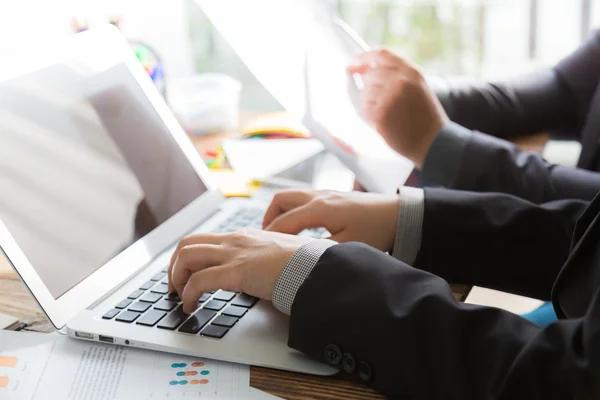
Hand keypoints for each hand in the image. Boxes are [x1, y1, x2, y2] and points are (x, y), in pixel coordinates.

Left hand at [167, 229, 312, 313]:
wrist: (317, 267)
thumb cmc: (305, 265)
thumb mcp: (277, 258)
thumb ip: (262, 262)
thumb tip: (257, 278)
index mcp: (245, 236)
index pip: (206, 239)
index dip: (190, 257)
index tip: (187, 274)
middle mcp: (235, 239)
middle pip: (188, 243)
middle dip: (175, 265)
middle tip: (176, 286)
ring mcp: (235, 253)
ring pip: (186, 255)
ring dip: (177, 277)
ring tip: (181, 296)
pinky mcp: (236, 271)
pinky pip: (198, 281)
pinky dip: (188, 295)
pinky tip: (192, 307)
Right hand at [263, 190, 398, 251]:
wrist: (398, 214)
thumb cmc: (376, 231)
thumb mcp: (347, 248)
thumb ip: (318, 253)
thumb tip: (297, 261)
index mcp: (319, 209)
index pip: (283, 222)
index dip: (268, 237)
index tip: (258, 250)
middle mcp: (318, 197)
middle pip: (281, 200)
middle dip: (268, 218)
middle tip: (264, 238)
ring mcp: (325, 194)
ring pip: (291, 197)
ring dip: (280, 212)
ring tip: (278, 233)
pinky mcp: (332, 196)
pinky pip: (302, 199)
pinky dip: (293, 211)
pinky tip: (299, 229)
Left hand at [347, 48, 447, 168]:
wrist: (433, 141)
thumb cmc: (424, 117)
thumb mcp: (418, 86)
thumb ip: (397, 74)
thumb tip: (365, 69)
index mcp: (411, 71)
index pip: (382, 54)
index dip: (365, 56)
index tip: (355, 59)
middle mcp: (401, 80)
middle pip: (370, 73)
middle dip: (369, 86)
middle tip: (381, 101)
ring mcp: (389, 96)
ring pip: (365, 92)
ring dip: (371, 102)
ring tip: (388, 113)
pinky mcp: (380, 113)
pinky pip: (365, 108)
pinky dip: (370, 116)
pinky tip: (384, 122)